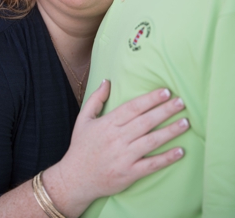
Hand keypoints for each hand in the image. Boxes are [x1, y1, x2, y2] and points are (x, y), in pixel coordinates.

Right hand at [44, 80, 188, 216]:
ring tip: (185, 122)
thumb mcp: (83, 119)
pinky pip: (151, 165)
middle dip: (165, 110)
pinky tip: (180, 151)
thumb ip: (96, 99)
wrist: (75, 179)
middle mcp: (117, 138)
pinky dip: (166, 158)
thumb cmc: (81, 147)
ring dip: (170, 131)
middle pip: (145, 121)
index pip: (133, 107)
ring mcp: (124, 157)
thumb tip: (107, 81)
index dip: (150, 99)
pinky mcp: (129, 174)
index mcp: (108, 123)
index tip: (165, 91)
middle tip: (181, 102)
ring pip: (151, 141)